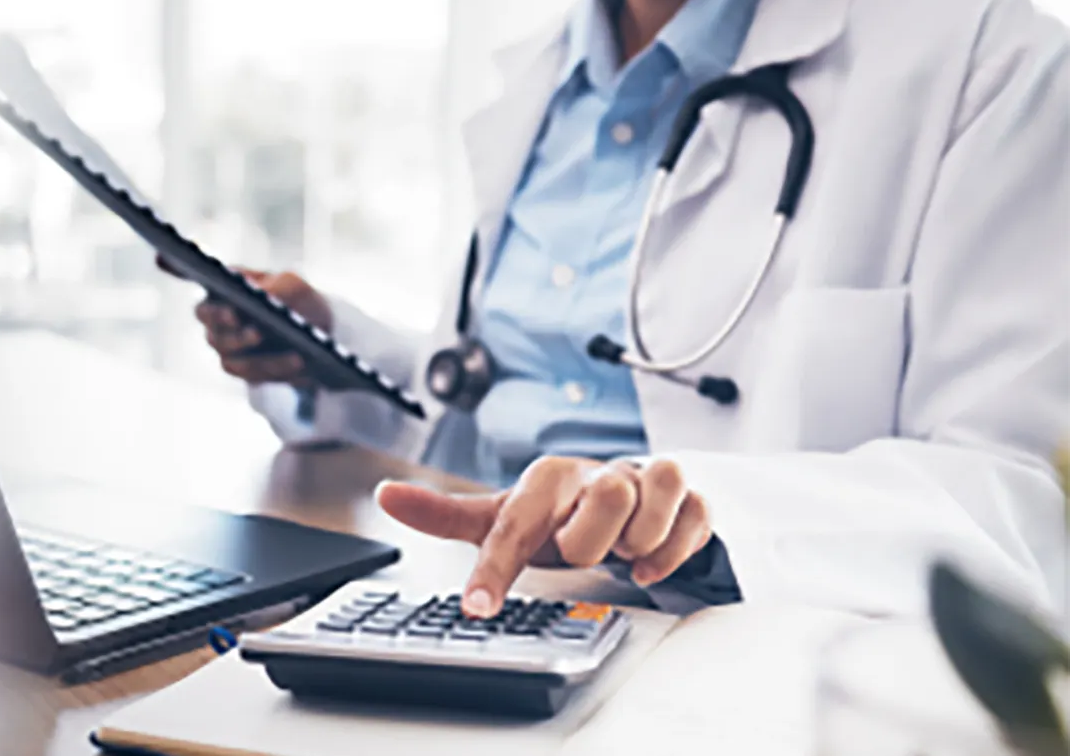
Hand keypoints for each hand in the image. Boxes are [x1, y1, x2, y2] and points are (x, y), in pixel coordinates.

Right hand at [174, 262, 331, 385]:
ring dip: (249, 345)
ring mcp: (224, 342)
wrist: (317, 335)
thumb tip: (264, 297)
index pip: (192, 272)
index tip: (162, 254)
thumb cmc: (298, 300)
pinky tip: (297, 359)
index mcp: (225, 284)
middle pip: (205, 315)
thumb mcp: (294, 285)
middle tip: (239, 317)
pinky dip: (274, 366)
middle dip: (220, 317)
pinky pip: (248, 370)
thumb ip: (279, 287)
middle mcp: (216, 313)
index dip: (174, 265)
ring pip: (224, 347)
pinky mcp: (240, 368)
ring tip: (277, 342)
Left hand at [376, 456, 711, 617]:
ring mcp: (643, 480)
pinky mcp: (686, 496)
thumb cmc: (553, 515)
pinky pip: (694, 515)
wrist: (613, 502)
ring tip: (620, 551)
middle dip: (594, 541)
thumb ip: (444, 513)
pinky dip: (675, 547)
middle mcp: (594, 472)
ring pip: (655, 494)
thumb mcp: (499, 519)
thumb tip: (386, 494)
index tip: (477, 607)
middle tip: (582, 550)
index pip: (513, 525)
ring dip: (639, 539)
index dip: (495, 570)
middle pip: (607, 498)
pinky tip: (651, 561)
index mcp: (543, 480)